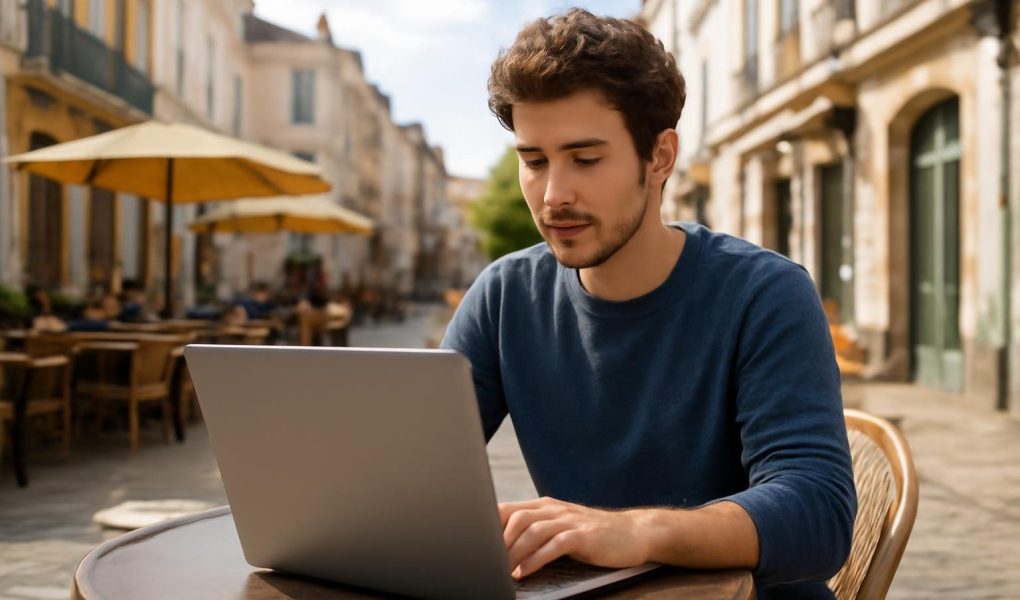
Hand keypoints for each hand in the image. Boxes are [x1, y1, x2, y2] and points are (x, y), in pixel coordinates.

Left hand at [498, 496, 650, 579]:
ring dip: (513, 552)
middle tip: (486, 562)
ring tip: (501, 570)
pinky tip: (524, 571)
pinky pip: (554, 545)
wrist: (633, 533)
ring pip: (532, 530)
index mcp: (545, 506)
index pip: (509, 508)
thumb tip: (503, 546)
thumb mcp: (561, 527)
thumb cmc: (593, 535)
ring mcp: (569, 520)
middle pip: (516, 517)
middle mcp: (554, 509)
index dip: (488, 524)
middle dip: (498, 541)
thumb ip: (536, 530)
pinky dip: (535, 559)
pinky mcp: (583, 536)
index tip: (474, 544)